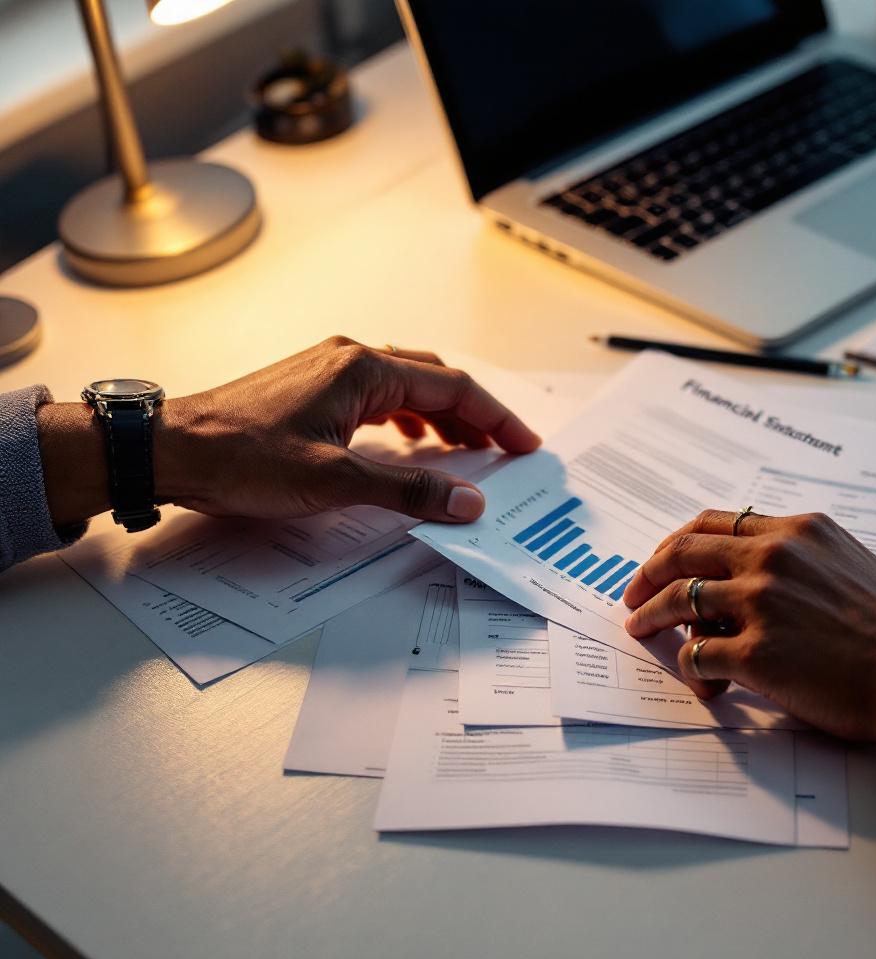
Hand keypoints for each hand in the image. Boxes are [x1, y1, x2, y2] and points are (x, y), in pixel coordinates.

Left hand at [37, 338, 540, 528]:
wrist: (169, 450)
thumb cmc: (241, 457)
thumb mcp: (335, 480)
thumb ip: (408, 489)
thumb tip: (467, 500)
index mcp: (363, 369)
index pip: (452, 387)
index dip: (496, 418)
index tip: (525, 445)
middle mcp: (350, 360)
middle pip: (434, 381)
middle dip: (475, 415)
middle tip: (504, 450)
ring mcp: (328, 372)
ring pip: (405, 387)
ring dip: (441, 416)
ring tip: (466, 451)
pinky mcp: (311, 391)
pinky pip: (377, 398)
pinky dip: (406, 420)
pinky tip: (408, 445)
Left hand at [622, 509, 875, 742]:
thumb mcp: (847, 563)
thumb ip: (795, 557)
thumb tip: (741, 574)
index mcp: (795, 531)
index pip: (713, 523)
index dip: (675, 542)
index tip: (660, 562)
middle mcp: (773, 558)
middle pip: (682, 553)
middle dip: (647, 574)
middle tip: (632, 595)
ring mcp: (761, 603)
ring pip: (679, 600)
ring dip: (650, 618)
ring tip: (640, 632)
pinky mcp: (756, 652)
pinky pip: (696, 654)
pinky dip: (689, 668)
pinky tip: (703, 682)